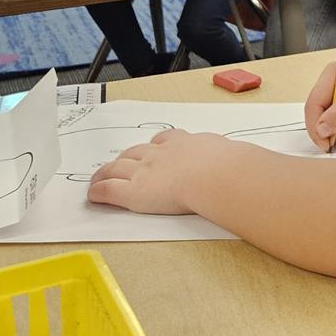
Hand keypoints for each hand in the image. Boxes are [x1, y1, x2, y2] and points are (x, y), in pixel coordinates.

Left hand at [87, 129, 220, 215]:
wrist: (214, 174)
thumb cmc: (227, 165)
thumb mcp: (229, 153)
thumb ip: (227, 157)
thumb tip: (242, 163)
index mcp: (184, 143)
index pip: (164, 140)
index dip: (154, 146)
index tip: (153, 148)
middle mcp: (160, 153)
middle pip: (136, 151)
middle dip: (127, 157)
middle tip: (121, 163)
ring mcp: (144, 171)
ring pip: (116, 167)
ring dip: (106, 172)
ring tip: (99, 177)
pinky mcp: (132, 191)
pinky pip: (108, 189)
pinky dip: (98, 191)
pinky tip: (93, 194)